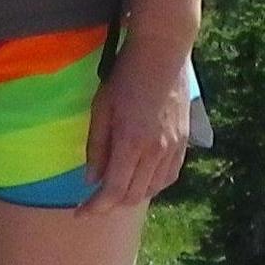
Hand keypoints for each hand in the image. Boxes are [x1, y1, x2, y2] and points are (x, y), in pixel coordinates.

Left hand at [84, 29, 192, 207]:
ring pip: (153, 189)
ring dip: (132, 196)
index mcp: (132, 143)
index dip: (96, 207)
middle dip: (111, 204)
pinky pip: (169, 176)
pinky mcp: (184, 141)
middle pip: (133, 195)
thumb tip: (92, 179)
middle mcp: (156, 151)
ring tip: (115, 192)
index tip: (80, 213)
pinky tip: (142, 181)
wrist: (163, 52)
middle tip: (94, 202)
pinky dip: (154, 185)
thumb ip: (97, 147)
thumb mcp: (101, 107)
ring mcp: (174, 147)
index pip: (114, 191)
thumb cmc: (126, 75)